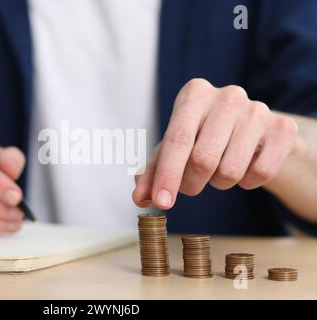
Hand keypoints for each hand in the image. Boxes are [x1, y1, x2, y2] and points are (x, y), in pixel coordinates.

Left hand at [133, 78, 297, 209]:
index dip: (167, 176)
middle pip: (203, 160)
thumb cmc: (203, 137)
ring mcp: (257, 110)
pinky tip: (244, 167)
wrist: (252, 130)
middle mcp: (227, 96)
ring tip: (219, 168)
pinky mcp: (283, 128)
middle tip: (191, 185)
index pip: (177, 140)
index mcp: (194, 94)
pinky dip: (247, 183)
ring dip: (219, 183)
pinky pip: (260, 174)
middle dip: (191, 184)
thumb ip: (154, 171)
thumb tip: (138, 198)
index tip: (162, 203)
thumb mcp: (175, 148)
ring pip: (230, 172)